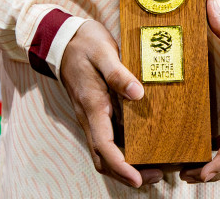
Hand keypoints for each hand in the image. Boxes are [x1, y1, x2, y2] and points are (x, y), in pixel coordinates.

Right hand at [58, 20, 164, 188]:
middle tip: (155, 177)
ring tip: (153, 167)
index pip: (104, 146)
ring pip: (104, 152)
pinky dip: (122, 151)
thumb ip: (119, 73)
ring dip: (125, 165)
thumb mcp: (103, 52)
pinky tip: (142, 146)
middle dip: (126, 174)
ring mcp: (91, 117)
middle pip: (104, 158)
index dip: (121, 166)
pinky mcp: (95, 112)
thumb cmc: (85, 44)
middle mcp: (89, 117)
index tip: (139, 179)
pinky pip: (106, 140)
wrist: (63, 40)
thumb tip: (138, 94)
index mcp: (92, 106)